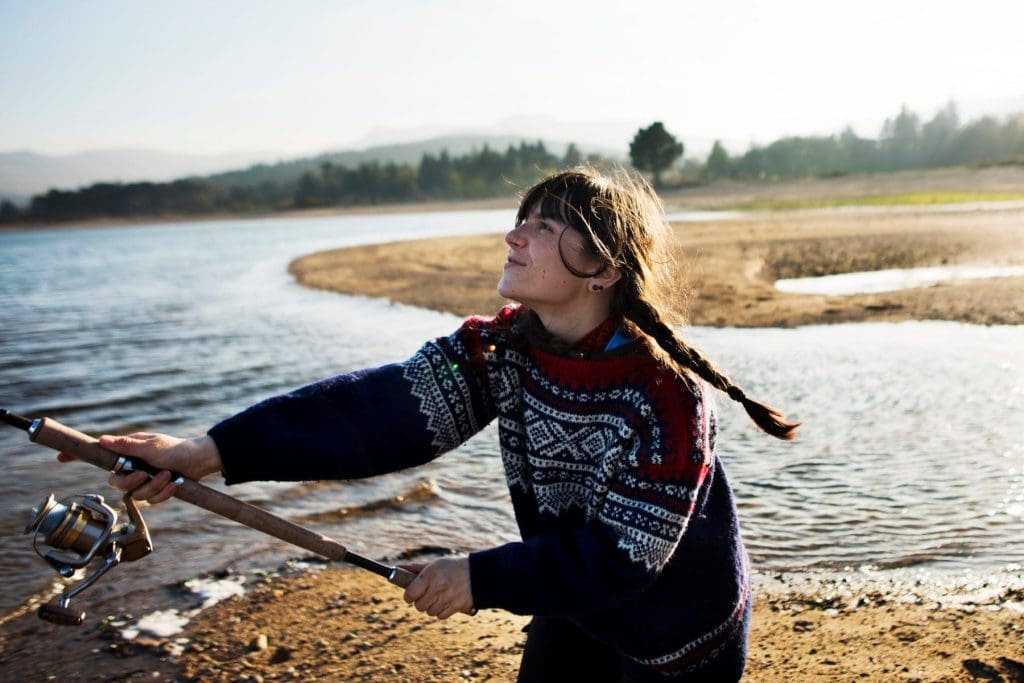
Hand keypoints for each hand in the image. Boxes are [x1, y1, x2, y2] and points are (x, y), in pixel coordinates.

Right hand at [57, 433, 222, 503]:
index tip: (60, 457)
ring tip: (168, 475)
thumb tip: (103, 440)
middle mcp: (130, 467)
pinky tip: (174, 483)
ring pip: (135, 494)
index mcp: (126, 452)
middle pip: (115, 483)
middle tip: (147, 473)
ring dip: (154, 486)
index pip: (98, 455)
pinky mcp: (153, 491)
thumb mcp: (151, 446)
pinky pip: (151, 500)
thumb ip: (127, 446)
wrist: (197, 461)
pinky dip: (164, 493)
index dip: (78, 456)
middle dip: (132, 481)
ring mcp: (142, 480)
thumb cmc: (174, 449)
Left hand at [401, 557, 473, 618]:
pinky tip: (446, 602)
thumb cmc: (453, 567)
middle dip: (420, 602)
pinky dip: (441, 612)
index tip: (411, 595)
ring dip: (431, 607)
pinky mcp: (456, 607)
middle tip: (426, 596)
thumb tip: (397, 568)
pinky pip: (440, 616)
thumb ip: (416, 569)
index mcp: (431, 574)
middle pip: (419, 606)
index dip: (409, 596)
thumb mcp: (435, 564)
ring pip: (429, 612)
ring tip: (439, 597)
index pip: (410, 594)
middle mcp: (438, 586)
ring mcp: (447, 598)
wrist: (479, 574)